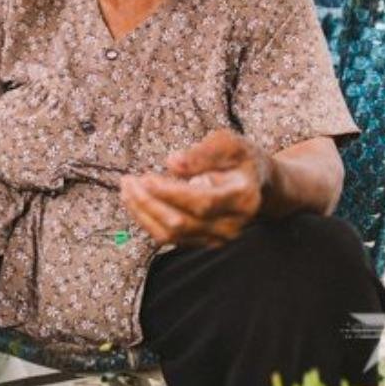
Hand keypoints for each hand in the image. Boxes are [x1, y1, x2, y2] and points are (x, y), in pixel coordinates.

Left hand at [120, 130, 271, 247]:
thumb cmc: (241, 159)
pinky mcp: (203, 242)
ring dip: (142, 213)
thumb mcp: (229, 143)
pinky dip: (148, 220)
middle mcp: (231, 224)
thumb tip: (172, 163)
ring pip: (170, 235)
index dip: (171, 193)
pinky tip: (136, 201)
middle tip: (128, 180)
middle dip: (148, 203)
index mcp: (243, 198)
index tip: (146, 178)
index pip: (202, 202)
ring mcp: (217, 238)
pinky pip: (169, 238)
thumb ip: (203, 152)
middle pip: (181, 223)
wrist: (257, 184)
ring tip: (127, 189)